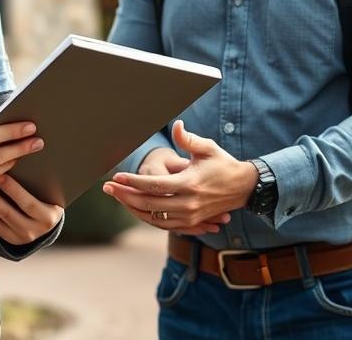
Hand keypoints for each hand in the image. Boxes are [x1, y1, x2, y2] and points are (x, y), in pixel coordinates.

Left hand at [0, 175, 62, 245]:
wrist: (47, 223)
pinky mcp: (9, 238)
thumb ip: (40, 182)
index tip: (1, 173)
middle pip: (9, 211)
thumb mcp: (50, 194)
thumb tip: (20, 158)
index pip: (28, 203)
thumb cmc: (49, 199)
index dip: (13, 189)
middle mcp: (34, 231)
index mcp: (48, 218)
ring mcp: (21, 237)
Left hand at [102, 120, 256, 234]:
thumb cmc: (223, 163)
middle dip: (125, 196)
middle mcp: (189, 203)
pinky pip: (164, 225)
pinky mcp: (192, 222)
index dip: (134, 182)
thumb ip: (189, 139)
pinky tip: (135, 208)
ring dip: (133, 209)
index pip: (155, 186)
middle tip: (107, 188)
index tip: (116, 177)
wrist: (244, 187)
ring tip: (117, 197)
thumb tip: (176, 125)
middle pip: (150, 204)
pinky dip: (147, 218)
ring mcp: (190, 216)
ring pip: (154, 218)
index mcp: (190, 184)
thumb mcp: (207, 148)